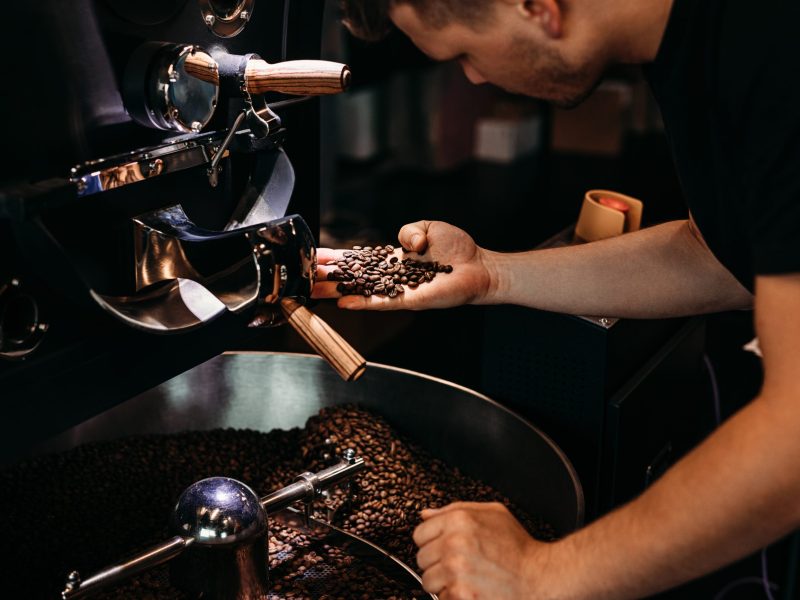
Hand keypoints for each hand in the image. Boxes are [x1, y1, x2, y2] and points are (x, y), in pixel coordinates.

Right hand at [313, 220, 492, 309]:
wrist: (478, 267)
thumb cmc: (456, 249)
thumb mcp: (427, 227)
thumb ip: (407, 231)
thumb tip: (402, 245)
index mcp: (392, 259)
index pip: (357, 259)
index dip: (335, 258)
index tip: (312, 257)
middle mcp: (390, 276)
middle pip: (351, 277)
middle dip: (326, 277)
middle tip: (301, 277)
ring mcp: (397, 290)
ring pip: (359, 291)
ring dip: (336, 292)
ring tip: (311, 291)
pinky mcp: (409, 300)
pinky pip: (381, 302)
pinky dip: (362, 302)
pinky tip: (344, 303)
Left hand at [413, 502, 552, 599]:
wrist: (540, 577)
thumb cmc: (518, 547)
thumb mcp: (492, 513)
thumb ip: (455, 509)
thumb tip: (425, 514)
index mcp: (459, 520)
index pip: (419, 533)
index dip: (431, 541)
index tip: (443, 548)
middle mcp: (454, 544)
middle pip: (421, 558)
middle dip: (437, 562)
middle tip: (459, 564)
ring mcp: (456, 571)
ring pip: (428, 580)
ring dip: (443, 582)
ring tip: (465, 578)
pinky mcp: (461, 595)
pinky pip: (442, 597)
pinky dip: (453, 596)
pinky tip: (471, 589)